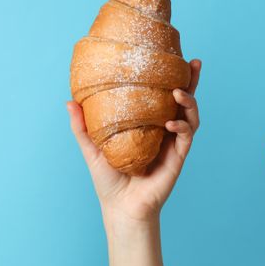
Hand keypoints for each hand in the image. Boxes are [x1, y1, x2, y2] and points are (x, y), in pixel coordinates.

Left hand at [67, 60, 200, 225]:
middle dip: (192, 81)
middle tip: (195, 63)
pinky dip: (182, 125)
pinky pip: (186, 136)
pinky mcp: (177, 157)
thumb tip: (69, 101)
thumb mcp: (92, 148)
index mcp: (149, 124)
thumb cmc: (108, 180)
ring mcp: (173, 143)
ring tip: (179, 91)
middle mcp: (164, 131)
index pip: (163, 96)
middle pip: (184, 101)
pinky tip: (170, 121)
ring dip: (189, 101)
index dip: (171, 78)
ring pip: (191, 115)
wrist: (120, 208)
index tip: (174, 57)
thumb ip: (82, 126)